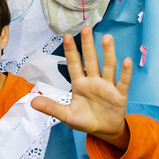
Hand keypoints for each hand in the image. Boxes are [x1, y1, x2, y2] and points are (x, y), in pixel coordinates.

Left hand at [31, 27, 131, 146]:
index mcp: (80, 84)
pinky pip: (123, 81)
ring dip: (108, 53)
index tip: (66, 37)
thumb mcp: (66, 115)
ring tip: (107, 37)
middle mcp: (94, 81)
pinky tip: (126, 60)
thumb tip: (32, 101)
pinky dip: (125, 72)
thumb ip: (51, 108)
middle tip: (86, 28)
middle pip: (91, 60)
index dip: (70, 51)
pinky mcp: (120, 94)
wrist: (104, 130)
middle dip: (88, 45)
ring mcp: (108, 86)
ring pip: (108, 66)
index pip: (74, 65)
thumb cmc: (85, 120)